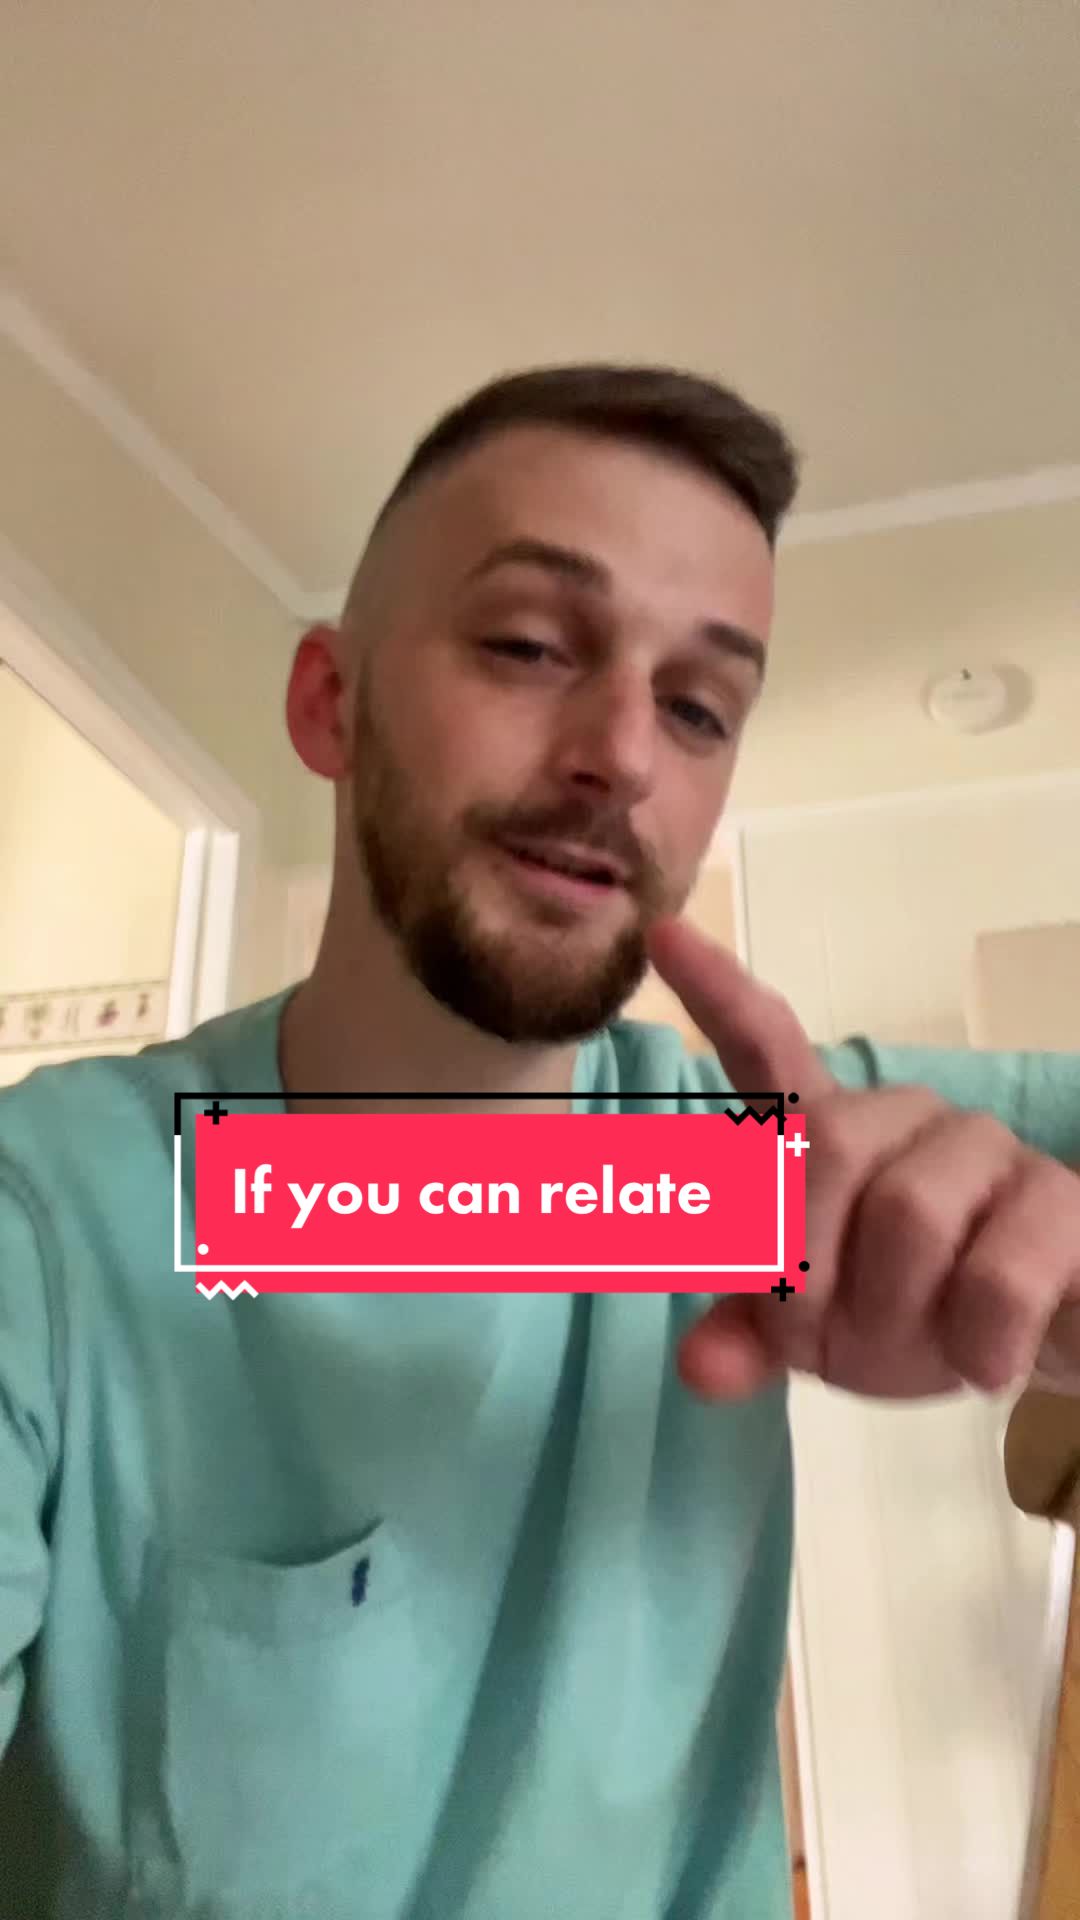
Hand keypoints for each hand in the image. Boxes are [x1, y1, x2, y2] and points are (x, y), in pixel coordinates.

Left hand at [646, 917, 1079, 1402]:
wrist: (1044, 1339)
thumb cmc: (915, 1315)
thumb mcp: (821, 1333)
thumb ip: (748, 1339)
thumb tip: (699, 1368)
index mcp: (827, 1133)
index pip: (765, 1046)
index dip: (716, 993)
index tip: (663, 935)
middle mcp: (901, 1118)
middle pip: (822, 1153)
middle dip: (809, 1273)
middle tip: (828, 1342)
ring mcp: (986, 1149)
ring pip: (908, 1214)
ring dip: (893, 1317)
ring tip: (916, 1350)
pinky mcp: (1060, 1200)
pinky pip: (996, 1275)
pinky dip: (974, 1345)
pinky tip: (982, 1362)